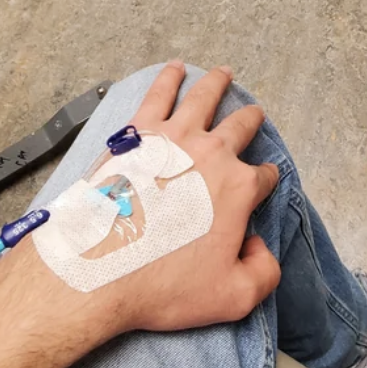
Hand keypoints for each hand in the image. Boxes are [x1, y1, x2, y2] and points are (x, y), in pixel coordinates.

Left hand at [89, 61, 280, 334]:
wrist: (98, 271)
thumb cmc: (161, 285)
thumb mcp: (233, 297)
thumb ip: (263, 272)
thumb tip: (257, 246)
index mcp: (238, 189)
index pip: (265, 176)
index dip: (268, 180)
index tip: (263, 183)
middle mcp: (211, 154)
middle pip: (240, 128)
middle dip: (250, 121)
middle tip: (253, 116)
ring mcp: (172, 139)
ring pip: (204, 98)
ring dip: (218, 84)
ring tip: (224, 74)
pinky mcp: (136, 135)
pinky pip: (159, 94)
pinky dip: (169, 78)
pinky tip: (174, 70)